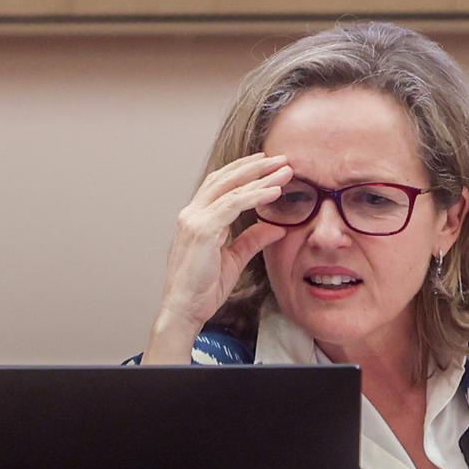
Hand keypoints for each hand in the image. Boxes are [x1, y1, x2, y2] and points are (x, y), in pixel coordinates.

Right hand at [144, 153, 291, 361]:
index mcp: (196, 218)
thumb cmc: (202, 288)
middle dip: (254, 166)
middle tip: (281, 159)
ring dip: (260, 176)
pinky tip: (273, 192)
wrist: (184, 310)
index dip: (243, 171)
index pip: (220, 184)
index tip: (266, 163)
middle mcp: (192, 214)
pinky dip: (255, 196)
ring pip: (231, 188)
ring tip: (284, 170)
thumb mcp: (234, 259)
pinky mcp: (202, 231)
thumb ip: (252, 240)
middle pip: (225, 178)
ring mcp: (194, 220)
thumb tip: (277, 227)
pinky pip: (233, 206)